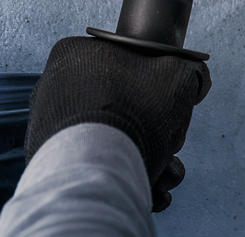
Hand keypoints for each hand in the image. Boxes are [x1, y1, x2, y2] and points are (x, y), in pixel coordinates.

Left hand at [25, 36, 211, 211]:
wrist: (95, 173)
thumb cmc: (132, 115)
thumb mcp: (178, 75)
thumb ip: (190, 72)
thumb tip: (194, 81)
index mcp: (76, 54)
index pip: (130, 64)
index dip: (161, 88)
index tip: (173, 108)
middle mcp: (55, 88)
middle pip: (126, 107)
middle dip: (157, 133)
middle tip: (170, 146)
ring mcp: (50, 128)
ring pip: (114, 140)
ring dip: (149, 160)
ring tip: (165, 176)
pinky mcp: (52, 165)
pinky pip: (96, 166)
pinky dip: (126, 177)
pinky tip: (150, 190)